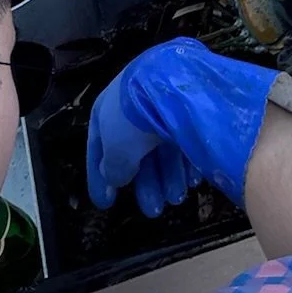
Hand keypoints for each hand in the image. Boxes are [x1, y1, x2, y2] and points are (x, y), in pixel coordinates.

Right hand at [86, 38, 279, 216]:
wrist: (174, 82)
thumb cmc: (134, 118)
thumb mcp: (115, 150)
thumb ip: (113, 169)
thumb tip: (115, 179)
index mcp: (107, 111)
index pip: (99, 149)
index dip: (100, 178)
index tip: (105, 203)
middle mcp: (134, 106)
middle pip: (137, 153)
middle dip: (146, 185)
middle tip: (154, 211)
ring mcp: (163, 105)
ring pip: (164, 149)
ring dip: (169, 178)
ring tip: (176, 199)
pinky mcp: (190, 106)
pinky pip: (186, 139)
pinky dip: (187, 162)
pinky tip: (192, 180)